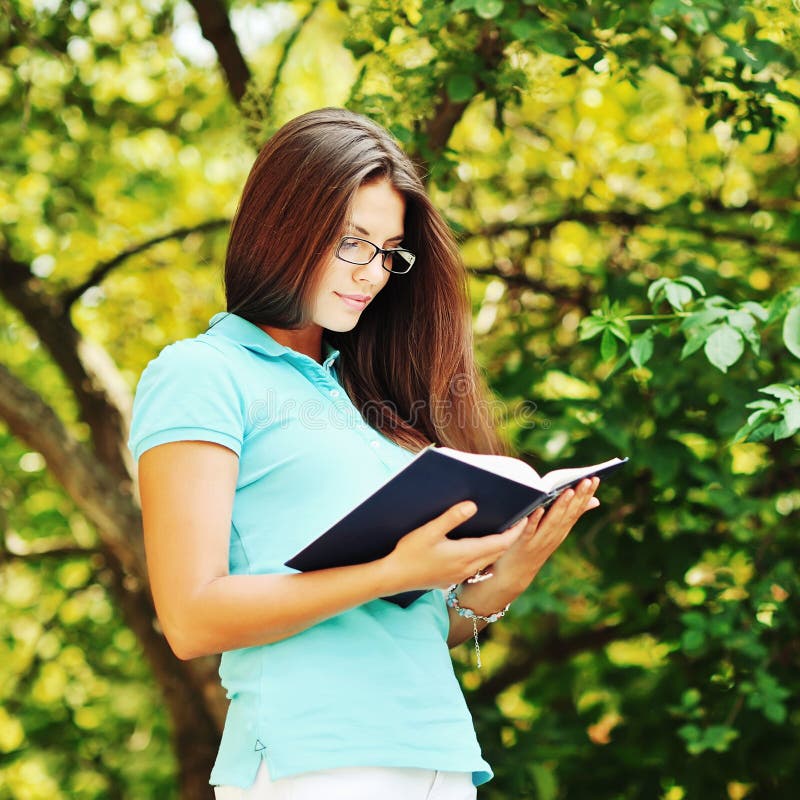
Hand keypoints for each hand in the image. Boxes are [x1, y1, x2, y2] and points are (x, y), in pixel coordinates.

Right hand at [381, 501, 527, 593]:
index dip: (515, 532)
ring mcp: (459, 575)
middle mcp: (467, 567)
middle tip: (519, 521)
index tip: (526, 518)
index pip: (500, 543)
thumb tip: (472, 505)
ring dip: (498, 547)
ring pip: (488, 560)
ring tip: (502, 531)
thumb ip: (451, 517)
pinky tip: (477, 546)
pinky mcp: (451, 578)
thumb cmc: (409, 553)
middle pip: (497, 552)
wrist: (393, 578)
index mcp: (465, 554)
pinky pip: (476, 566)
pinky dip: (484, 555)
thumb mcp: (429, 531)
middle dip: (511, 538)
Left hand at [486, 477, 600, 593]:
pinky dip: (535, 520)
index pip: (577, 510)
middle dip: (578, 496)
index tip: (595, 478)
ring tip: (568, 490)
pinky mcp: (523, 545)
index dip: (586, 495)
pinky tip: (539, 508)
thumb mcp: (555, 531)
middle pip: (568, 514)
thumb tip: (594, 500)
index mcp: (561, 531)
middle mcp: (554, 536)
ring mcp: (539, 541)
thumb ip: (570, 515)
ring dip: (561, 506)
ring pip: (552, 522)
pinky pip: (530, 530)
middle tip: (587, 479)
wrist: (515, 574)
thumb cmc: (534, 547)